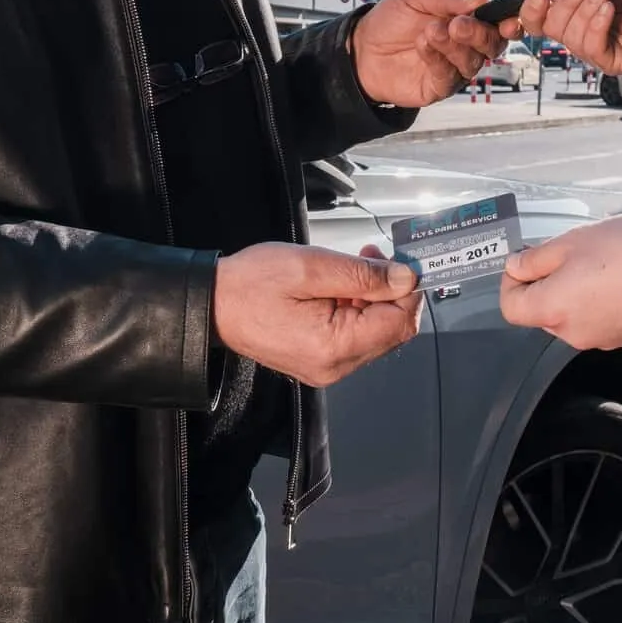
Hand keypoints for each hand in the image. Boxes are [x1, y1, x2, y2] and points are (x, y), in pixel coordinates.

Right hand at [214, 242, 422, 386]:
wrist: (212, 304)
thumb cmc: (251, 283)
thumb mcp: (311, 266)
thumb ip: (363, 275)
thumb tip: (405, 279)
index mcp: (334, 346)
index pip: (400, 323)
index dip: (409, 290)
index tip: (404, 261)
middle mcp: (335, 365)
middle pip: (392, 330)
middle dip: (392, 291)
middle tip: (374, 256)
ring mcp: (327, 366)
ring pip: (376, 332)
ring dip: (374, 297)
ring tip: (351, 266)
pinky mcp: (320, 360)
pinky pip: (356, 336)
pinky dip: (358, 308)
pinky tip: (341, 286)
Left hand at [352, 0, 506, 106]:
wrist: (361, 46)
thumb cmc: (392, 19)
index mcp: (468, 21)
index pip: (497, 24)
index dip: (507, 23)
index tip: (505, 20)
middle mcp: (466, 46)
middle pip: (492, 45)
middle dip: (479, 34)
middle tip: (457, 24)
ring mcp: (454, 69)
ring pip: (472, 61)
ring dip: (454, 45)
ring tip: (431, 30)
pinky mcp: (439, 87)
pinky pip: (449, 77)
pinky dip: (438, 59)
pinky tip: (423, 45)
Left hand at [499, 214, 621, 349]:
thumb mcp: (572, 241)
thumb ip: (535, 258)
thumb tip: (516, 266)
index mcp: (552, 310)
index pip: (511, 307)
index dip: (511, 282)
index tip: (522, 262)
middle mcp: (572, 333)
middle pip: (541, 312)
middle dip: (545, 283)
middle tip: (564, 253)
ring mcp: (599, 339)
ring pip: (570, 314)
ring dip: (572, 290)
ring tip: (596, 260)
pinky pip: (596, 318)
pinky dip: (596, 300)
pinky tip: (615, 274)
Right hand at [507, 0, 621, 75]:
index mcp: (573, 14)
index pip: (537, 20)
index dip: (530, 11)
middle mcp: (580, 34)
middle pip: (549, 27)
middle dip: (567, 1)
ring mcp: (595, 50)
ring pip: (569, 37)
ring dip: (585, 10)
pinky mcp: (612, 62)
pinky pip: (590, 48)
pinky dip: (596, 25)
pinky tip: (610, 9)